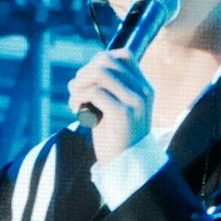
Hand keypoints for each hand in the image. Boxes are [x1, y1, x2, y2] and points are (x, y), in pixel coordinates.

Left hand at [68, 49, 153, 163]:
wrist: (127, 165)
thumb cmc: (117, 136)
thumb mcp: (119, 107)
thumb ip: (111, 88)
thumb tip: (87, 69)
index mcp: (144, 87)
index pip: (123, 55)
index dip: (99, 61)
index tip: (88, 80)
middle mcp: (143, 91)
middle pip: (106, 61)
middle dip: (84, 72)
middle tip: (76, 91)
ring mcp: (134, 101)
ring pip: (99, 73)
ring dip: (79, 84)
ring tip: (75, 101)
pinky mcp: (122, 113)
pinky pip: (93, 92)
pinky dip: (78, 98)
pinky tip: (77, 111)